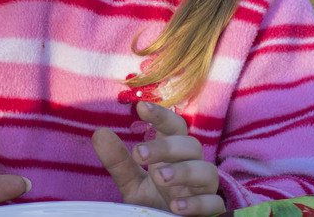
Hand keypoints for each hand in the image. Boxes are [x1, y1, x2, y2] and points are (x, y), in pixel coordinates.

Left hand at [93, 101, 224, 215]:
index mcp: (173, 155)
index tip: (141, 107)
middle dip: (166, 147)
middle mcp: (192, 166)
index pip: (174, 127)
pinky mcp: (211, 211)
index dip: (161, 115)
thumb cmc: (154, 202)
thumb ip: (119, 162)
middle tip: (140, 154)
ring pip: (207, 171)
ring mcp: (203, 189)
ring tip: (159, 176)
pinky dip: (197, 203)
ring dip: (184, 171)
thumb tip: (99, 133)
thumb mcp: (133, 183)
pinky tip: (176, 206)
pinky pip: (213, 203)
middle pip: (190, 145)